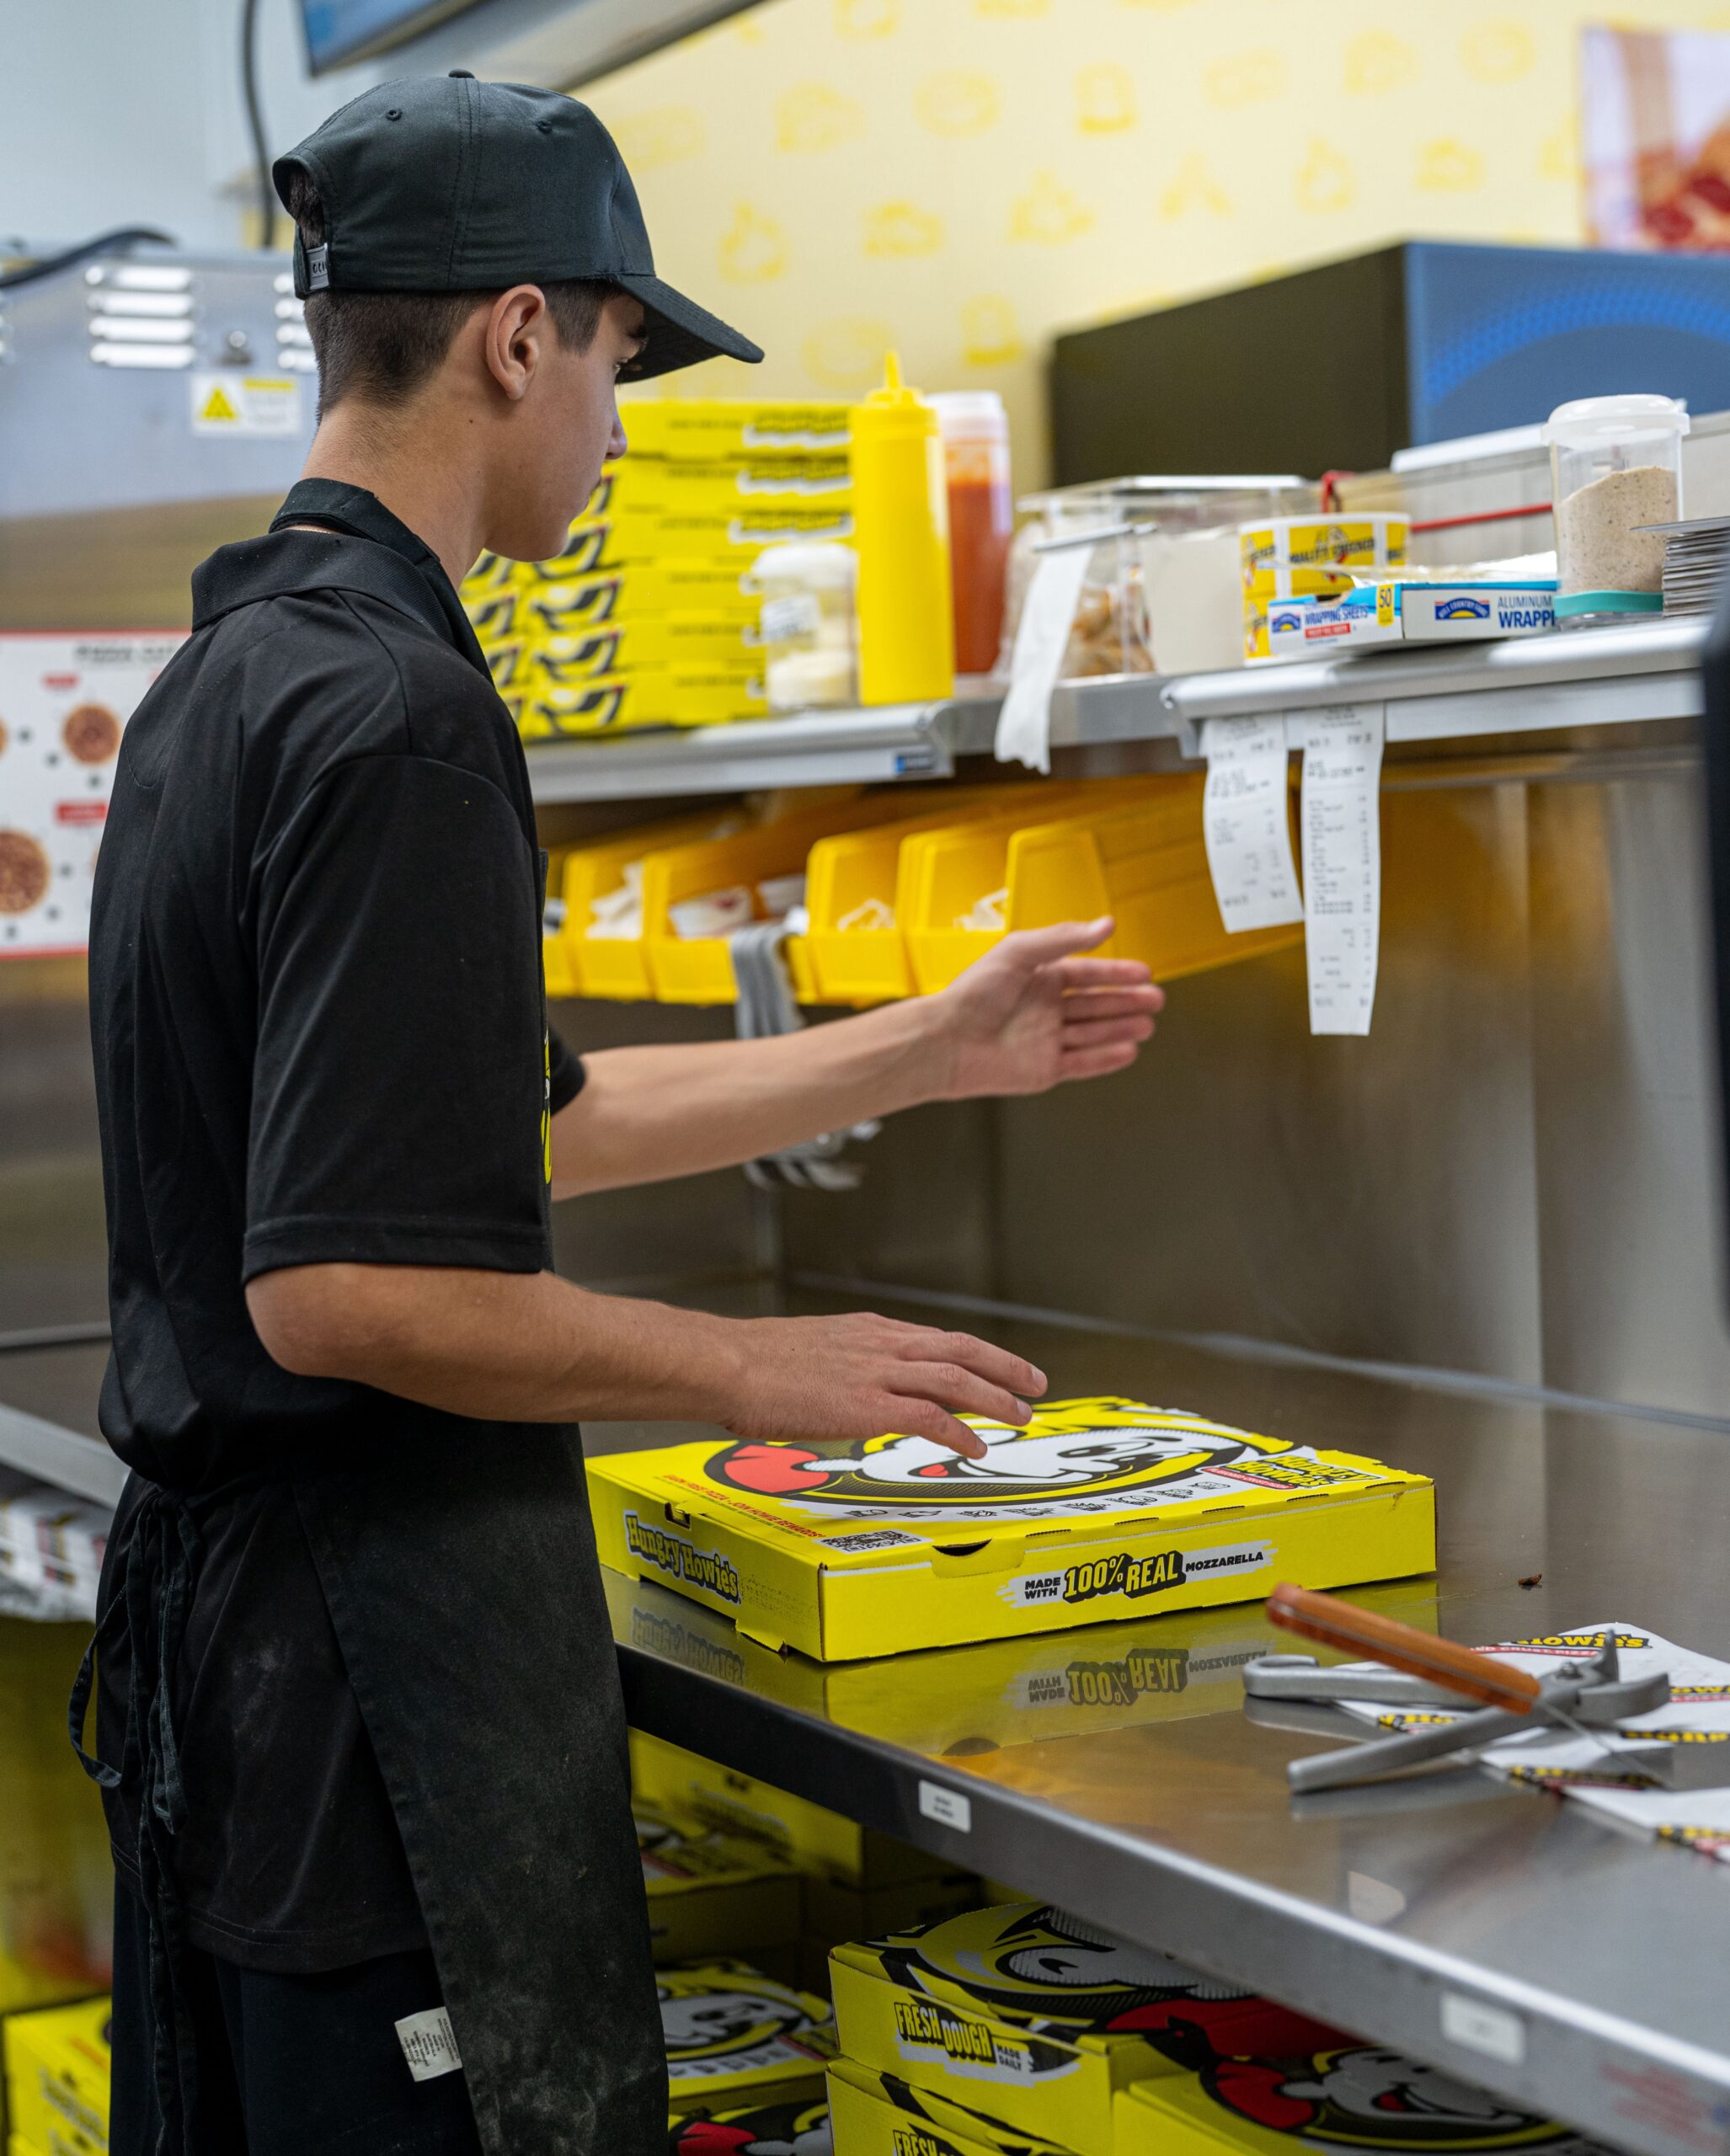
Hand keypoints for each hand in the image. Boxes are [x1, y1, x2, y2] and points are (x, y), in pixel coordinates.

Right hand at [713, 1312, 1047, 1458]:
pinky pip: (929, 1417)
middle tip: (1035, 1383)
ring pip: (956, 1378)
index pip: (934, 1339)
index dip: (974, 1353)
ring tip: (1021, 1417)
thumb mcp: (806, 1353)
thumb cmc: (750, 1365)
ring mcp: (876, 1372)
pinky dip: (959, 1431)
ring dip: (995, 1397)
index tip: (997, 1366)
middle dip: (1004, 1365)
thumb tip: (842, 1390)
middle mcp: (880, 1344)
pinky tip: (976, 1447)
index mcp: (867, 1331)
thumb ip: (836, 1368)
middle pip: (960, 1348)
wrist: (727, 1365)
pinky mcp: (868, 1404)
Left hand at [923, 917, 1163, 1100]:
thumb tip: (1105, 924)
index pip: (1086, 973)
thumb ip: (1063, 938)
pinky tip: (1128, 1051)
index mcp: (1038, 978)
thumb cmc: (972, 995)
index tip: (1144, 973)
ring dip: (1121, 1028)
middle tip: (1155, 999)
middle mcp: (1044, 1009)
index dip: (1116, 972)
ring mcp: (1045, 1041)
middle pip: (1095, 1004)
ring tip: (1148, 1024)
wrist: (945, 1042)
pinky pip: (1082, 1064)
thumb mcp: (1018, 952)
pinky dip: (1106, 1059)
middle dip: (1126, 1001)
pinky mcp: (1043, 1071)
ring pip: (1093, 1034)